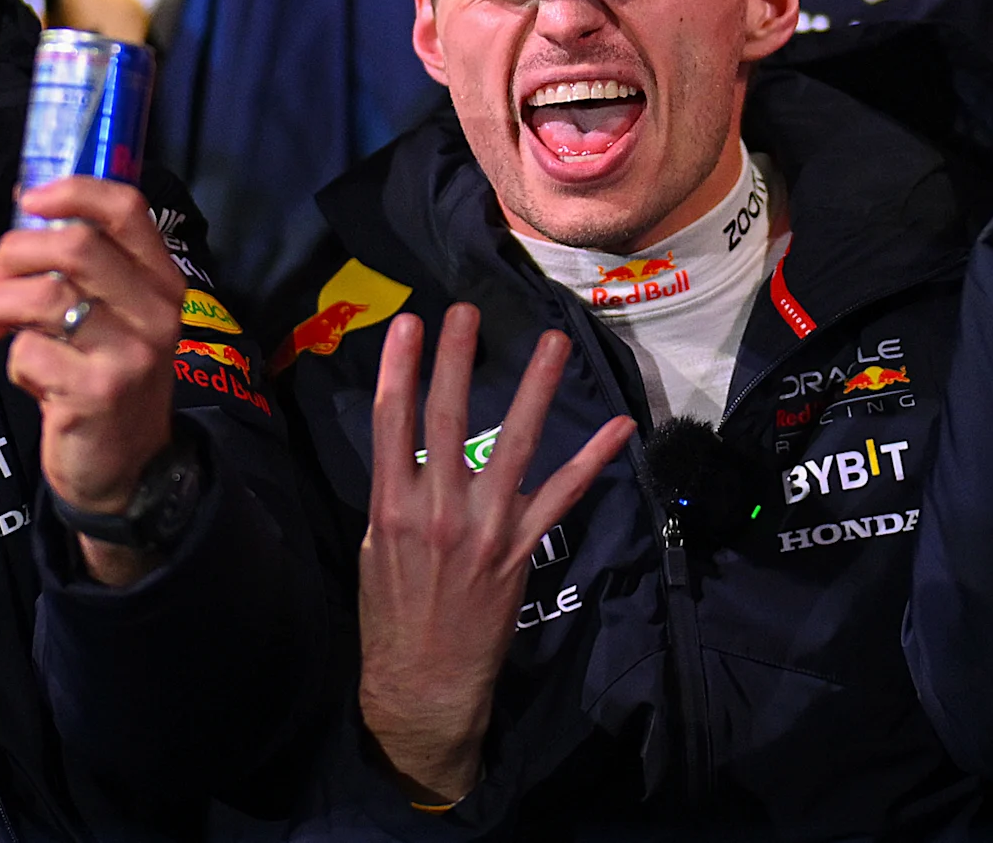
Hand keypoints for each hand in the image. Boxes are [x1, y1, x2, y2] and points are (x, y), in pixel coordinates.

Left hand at [0, 176, 187, 585]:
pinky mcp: (97, 393)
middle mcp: (155, 313)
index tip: (30, 201)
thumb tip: (26, 212)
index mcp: (162, 283)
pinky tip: (29, 375)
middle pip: (75, 245)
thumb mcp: (118, 319)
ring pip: (45, 294)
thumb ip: (88, 271)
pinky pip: (30, 351)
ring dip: (0, 303)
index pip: (127, 209)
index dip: (73, 191)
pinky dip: (13, 358)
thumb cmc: (107, 379)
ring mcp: (129, 355)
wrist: (128, 470)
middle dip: (15, 253)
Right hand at [357, 305, 630, 806]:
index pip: (393, 421)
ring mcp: (485, 526)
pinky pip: (562, 494)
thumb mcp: (375, 548)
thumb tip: (410, 447)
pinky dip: (592, 460)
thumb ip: (396, 493)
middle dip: (455, 359)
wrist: (424, 681)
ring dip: (533, 388)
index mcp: (392, 505)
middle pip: (446, 418)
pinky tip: (617, 428)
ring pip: (513, 443)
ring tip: (550, 342)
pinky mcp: (521, 547)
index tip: (409, 323)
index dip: (400, 368)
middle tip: (465, 310)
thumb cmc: (392, 615)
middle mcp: (438, 508)